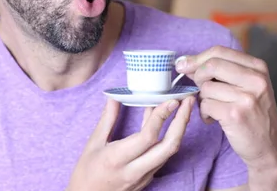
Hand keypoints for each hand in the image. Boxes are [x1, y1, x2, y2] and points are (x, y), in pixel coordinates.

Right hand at [67, 96, 194, 190]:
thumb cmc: (86, 173)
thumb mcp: (93, 144)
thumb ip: (107, 120)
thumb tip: (114, 97)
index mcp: (117, 158)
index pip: (148, 136)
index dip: (162, 117)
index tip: (171, 100)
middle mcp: (135, 170)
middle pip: (168, 146)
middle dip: (182, 122)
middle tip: (189, 101)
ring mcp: (144, 177)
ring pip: (169, 152)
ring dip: (180, 129)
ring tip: (184, 108)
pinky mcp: (147, 179)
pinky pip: (163, 156)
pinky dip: (169, 137)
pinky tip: (169, 122)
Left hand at [176, 46, 276, 188]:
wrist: (269, 147)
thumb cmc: (253, 114)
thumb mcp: (249, 86)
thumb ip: (223, 71)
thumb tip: (187, 62)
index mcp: (258, 68)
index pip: (220, 51)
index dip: (197, 58)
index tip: (183, 65)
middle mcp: (255, 80)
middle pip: (211, 65)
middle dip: (198, 76)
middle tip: (200, 89)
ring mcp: (247, 97)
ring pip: (206, 87)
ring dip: (203, 99)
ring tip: (215, 109)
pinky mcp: (235, 115)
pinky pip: (205, 105)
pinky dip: (204, 113)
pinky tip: (214, 119)